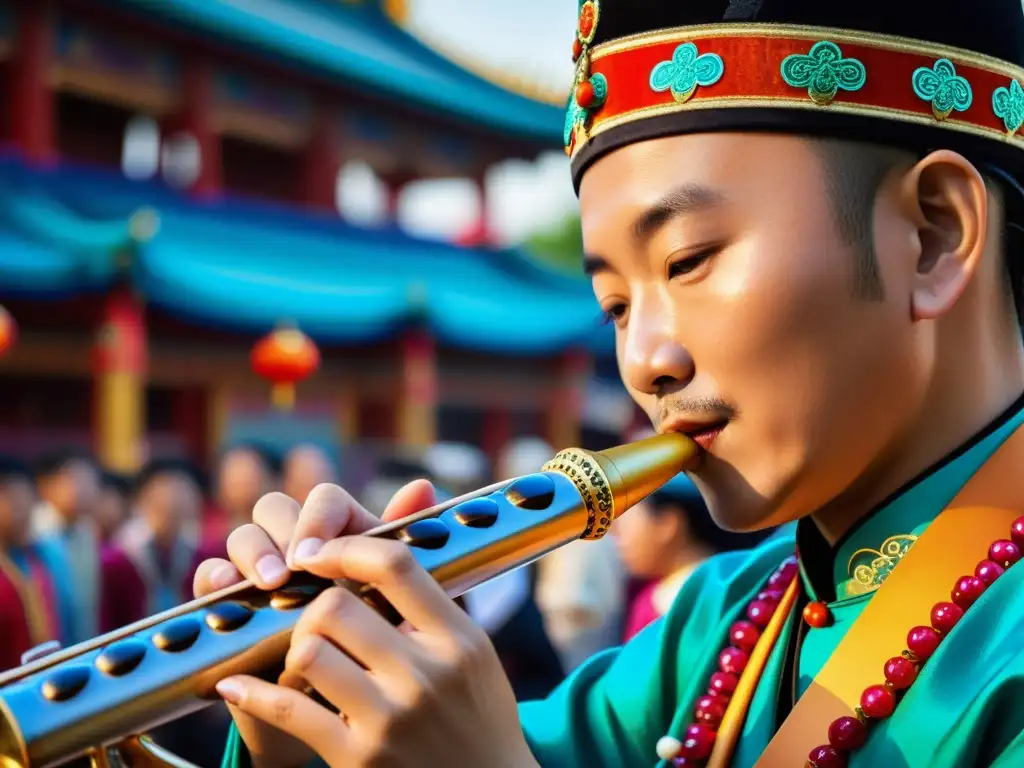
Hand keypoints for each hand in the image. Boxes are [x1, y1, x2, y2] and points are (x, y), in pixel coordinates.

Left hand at [193, 482, 535, 767]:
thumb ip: (436, 598)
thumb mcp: (474, 652)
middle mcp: (427, 674)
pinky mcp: (357, 758)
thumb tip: (410, 509)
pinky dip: (253, 693)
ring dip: (294, 648)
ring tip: (298, 653)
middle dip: (313, 604)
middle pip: (337, 604)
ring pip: (309, 650)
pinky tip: (235, 685)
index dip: (346, 546)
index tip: (319, 551)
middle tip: (311, 615)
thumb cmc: (477, 715)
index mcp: (458, 639)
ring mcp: (390, 719)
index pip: (395, 563)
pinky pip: (288, 710)